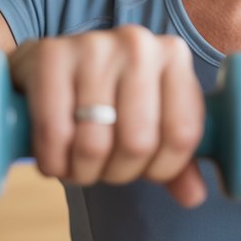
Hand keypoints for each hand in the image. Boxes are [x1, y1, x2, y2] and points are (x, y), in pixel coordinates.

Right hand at [7, 25, 207, 206]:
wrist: (47, 67)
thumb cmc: (107, 97)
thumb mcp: (149, 117)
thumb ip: (173, 154)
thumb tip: (194, 195)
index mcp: (173, 56)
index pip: (182, 134)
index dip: (161, 169)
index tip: (144, 171)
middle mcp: (138, 44)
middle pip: (138, 143)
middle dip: (118, 173)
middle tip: (104, 169)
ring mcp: (93, 45)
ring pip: (95, 144)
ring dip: (82, 171)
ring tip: (78, 164)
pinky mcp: (50, 56)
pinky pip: (55, 133)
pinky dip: (53, 161)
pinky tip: (54, 158)